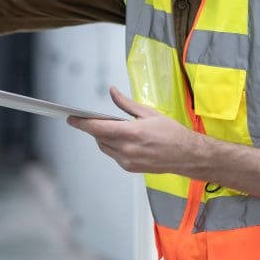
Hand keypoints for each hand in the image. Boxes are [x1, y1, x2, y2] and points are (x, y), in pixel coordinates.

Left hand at [68, 86, 199, 173]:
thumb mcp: (149, 113)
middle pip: (98, 138)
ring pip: (104, 147)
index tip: (72, 118)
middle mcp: (128, 149)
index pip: (98, 128)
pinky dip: (112, 146)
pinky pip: (113, 155)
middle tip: (96, 119)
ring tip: (114, 128)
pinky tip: (123, 140)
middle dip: (94, 128)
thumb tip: (112, 92)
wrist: (187, 155)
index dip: (82, 123)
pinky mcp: (130, 168)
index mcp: (132, 133)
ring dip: (103, 137)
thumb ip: (126, 104)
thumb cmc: (172, 134)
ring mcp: (128, 161)